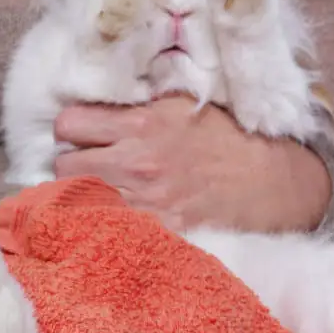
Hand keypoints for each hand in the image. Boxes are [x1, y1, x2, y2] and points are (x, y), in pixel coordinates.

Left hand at [53, 94, 331, 232]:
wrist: (270, 181)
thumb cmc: (226, 140)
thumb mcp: (181, 104)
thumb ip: (137, 104)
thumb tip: (99, 99)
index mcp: (140, 124)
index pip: (68, 124)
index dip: (72, 130)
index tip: (82, 136)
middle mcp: (135, 162)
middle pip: (63, 166)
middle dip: (73, 166)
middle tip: (91, 169)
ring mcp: (144, 202)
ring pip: (77, 202)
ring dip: (85, 197)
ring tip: (103, 195)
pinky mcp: (157, 232)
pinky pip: (106, 230)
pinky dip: (107, 226)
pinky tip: (119, 221)